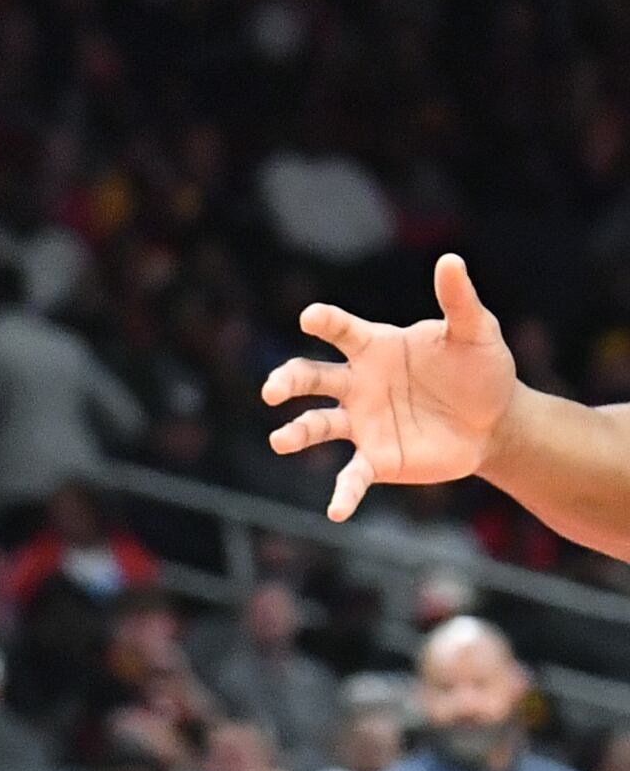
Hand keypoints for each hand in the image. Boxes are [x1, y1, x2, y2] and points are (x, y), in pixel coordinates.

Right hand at [263, 255, 514, 522]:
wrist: (496, 423)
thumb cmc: (481, 371)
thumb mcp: (477, 333)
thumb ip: (459, 301)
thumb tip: (449, 260)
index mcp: (375, 349)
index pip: (341, 331)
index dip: (324, 323)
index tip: (310, 318)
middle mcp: (357, 385)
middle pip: (311, 378)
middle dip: (288, 381)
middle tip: (274, 390)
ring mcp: (361, 423)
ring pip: (316, 425)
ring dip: (296, 433)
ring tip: (281, 441)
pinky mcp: (375, 459)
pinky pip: (351, 476)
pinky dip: (342, 493)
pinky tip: (336, 509)